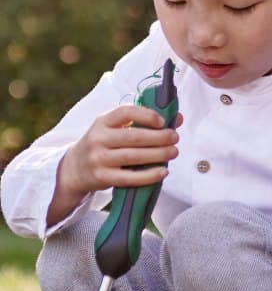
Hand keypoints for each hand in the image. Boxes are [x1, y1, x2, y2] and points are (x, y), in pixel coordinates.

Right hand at [58, 104, 182, 201]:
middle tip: (175, 138)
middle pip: (133, 137)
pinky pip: (129, 177)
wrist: (74, 168)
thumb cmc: (103, 144)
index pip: (124, 113)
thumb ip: (143, 122)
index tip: (162, 121)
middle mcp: (98, 139)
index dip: (146, 115)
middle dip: (159, 137)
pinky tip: (163, 171)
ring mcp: (99, 159)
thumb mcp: (115, 128)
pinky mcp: (102, 177)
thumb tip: (177, 118)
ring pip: (133, 156)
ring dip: (158, 154)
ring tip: (173, 152)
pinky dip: (148, 175)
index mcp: (102, 122)